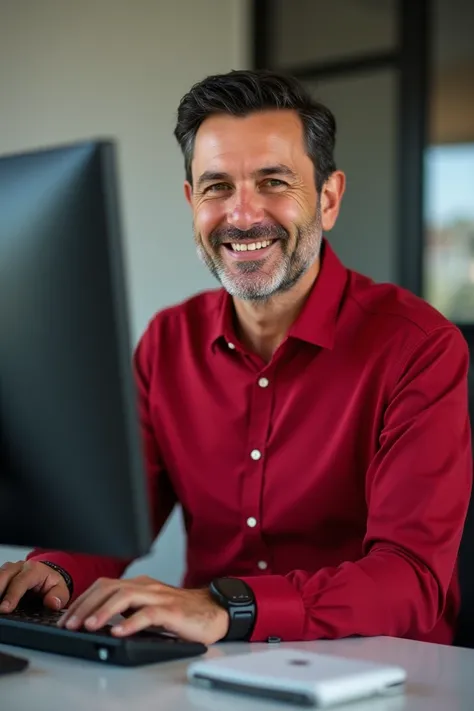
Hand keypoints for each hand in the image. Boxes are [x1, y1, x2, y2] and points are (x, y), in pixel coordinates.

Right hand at [0, 560, 70, 612]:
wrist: (46, 575)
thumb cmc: (51, 583)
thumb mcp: (60, 590)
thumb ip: (58, 596)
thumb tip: (52, 602)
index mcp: (34, 569)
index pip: (21, 581)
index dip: (12, 595)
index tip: (5, 609)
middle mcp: (19, 567)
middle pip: (4, 576)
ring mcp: (9, 570)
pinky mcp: (2, 575)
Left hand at [57, 576, 229, 644]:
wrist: (215, 611)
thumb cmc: (182, 613)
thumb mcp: (149, 608)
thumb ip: (128, 609)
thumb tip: (97, 621)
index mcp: (139, 584)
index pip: (104, 585)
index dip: (83, 599)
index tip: (67, 617)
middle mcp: (147, 586)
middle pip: (110, 587)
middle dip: (86, 605)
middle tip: (70, 623)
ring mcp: (160, 596)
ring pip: (126, 596)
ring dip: (104, 611)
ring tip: (89, 626)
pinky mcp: (173, 610)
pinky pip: (149, 613)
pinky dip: (131, 622)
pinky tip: (119, 631)